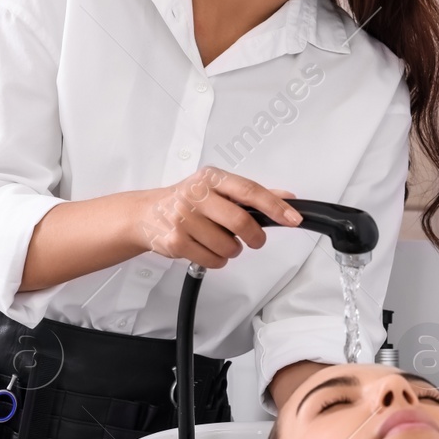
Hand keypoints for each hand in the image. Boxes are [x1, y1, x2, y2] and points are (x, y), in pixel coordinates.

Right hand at [133, 166, 301, 269]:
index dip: (274, 206)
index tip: (293, 218)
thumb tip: (287, 197)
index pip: (249, 190)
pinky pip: (213, 260)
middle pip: (241, 222)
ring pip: (228, 247)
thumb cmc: (187, 200)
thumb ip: (251, 194)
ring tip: (219, 240)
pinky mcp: (176, 241)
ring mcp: (184, 219)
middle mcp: (196, 195)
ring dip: (232, 250)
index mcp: (211, 178)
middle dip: (255, 237)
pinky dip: (217, 260)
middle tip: (254, 240)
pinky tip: (206, 248)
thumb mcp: (217, 188)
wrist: (145, 214)